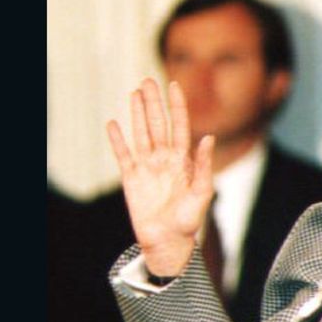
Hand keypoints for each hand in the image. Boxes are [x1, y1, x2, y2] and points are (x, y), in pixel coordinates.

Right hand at [106, 78, 214, 275]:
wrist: (169, 241)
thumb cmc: (190, 220)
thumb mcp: (202, 192)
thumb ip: (203, 165)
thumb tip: (207, 138)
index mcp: (183, 159)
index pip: (180, 125)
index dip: (177, 105)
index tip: (174, 85)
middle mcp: (164, 158)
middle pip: (157, 124)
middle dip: (153, 102)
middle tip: (148, 80)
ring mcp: (147, 167)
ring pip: (141, 133)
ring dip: (137, 113)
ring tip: (134, 93)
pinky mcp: (131, 179)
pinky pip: (123, 155)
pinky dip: (117, 140)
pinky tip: (114, 123)